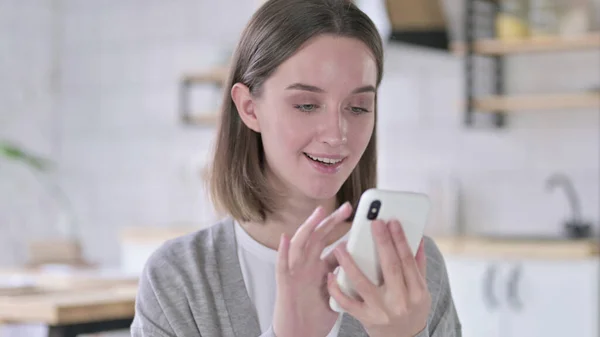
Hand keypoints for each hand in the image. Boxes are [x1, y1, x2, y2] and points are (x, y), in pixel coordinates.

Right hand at [272, 202, 352, 336]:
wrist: (300, 334)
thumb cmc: (317, 317)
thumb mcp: (337, 294)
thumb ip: (345, 278)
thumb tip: (366, 268)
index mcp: (321, 269)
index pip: (334, 246)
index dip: (346, 232)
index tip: (360, 219)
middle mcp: (308, 266)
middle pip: (319, 237)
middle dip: (331, 221)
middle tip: (347, 207)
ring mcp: (295, 273)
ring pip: (300, 244)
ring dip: (308, 227)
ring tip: (318, 213)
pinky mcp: (285, 284)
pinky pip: (282, 266)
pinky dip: (283, 252)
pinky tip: (285, 239)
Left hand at [327, 219, 430, 336]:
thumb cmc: (411, 310)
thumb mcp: (421, 290)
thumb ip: (418, 265)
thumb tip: (418, 238)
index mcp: (416, 292)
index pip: (408, 261)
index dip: (400, 240)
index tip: (392, 222)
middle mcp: (400, 301)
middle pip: (390, 267)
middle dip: (382, 243)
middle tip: (374, 222)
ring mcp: (381, 310)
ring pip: (363, 283)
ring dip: (350, 263)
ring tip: (340, 246)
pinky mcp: (365, 318)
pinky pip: (347, 302)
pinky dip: (337, 288)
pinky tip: (331, 274)